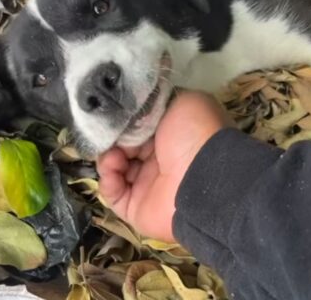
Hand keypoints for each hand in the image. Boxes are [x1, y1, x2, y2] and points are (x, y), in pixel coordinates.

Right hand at [97, 91, 233, 241]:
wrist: (203, 176)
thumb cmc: (195, 134)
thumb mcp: (182, 101)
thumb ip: (156, 103)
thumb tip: (135, 110)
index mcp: (171, 136)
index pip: (138, 126)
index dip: (124, 120)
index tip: (115, 114)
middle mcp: (159, 159)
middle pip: (123, 146)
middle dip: (113, 137)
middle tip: (110, 133)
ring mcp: (147, 185)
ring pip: (114, 168)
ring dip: (108, 156)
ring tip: (114, 153)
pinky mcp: (135, 208)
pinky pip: (112, 193)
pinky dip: (107, 179)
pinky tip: (113, 168)